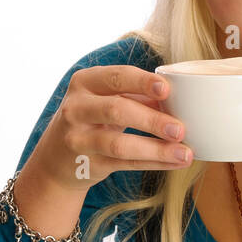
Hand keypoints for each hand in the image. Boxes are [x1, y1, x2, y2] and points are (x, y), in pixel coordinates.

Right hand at [30, 65, 194, 192]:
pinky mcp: (86, 164)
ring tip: (185, 153)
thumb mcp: (107, 99)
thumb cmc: (93, 119)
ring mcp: (78, 138)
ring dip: (156, 149)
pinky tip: (175, 162)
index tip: (167, 89)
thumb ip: (138, 96)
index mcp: (85, 82)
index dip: (142, 82)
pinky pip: (124, 164)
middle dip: (152, 120)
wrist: (56, 157)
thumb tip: (182, 99)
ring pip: (119, 144)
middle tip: (180, 128)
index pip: (116, 77)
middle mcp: (77, 108)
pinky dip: (153, 163)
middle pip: (117, 110)